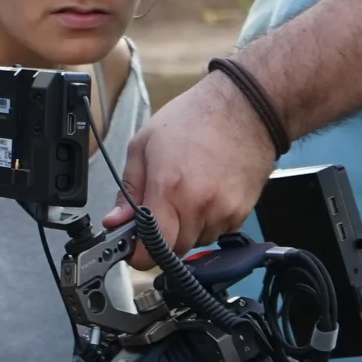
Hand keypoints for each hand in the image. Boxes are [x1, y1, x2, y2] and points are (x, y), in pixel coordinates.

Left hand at [102, 73, 279, 260]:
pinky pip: (218, 232)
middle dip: (163, 239)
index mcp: (169, 189)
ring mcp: (224, 211)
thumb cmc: (194, 119)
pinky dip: (209, 222)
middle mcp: (198, 206)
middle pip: (175, 251)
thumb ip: (128, 189)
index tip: (135, 248)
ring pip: (197, 242)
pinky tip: (207, 194)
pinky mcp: (242, 212)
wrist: (246, 107)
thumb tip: (115, 221)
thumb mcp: (144, 144)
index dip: (140, 254)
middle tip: (161, 212)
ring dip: (187, 230)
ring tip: (187, 195)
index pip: (152, 249)